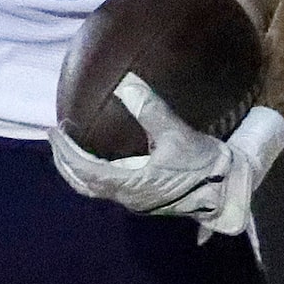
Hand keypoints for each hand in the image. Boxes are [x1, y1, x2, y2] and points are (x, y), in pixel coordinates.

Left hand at [51, 76, 283, 235]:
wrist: (227, 192)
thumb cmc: (203, 165)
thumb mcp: (177, 134)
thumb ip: (150, 109)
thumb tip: (127, 84)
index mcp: (129, 184)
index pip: (84, 170)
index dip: (66, 152)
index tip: (55, 131)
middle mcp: (126, 196)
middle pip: (82, 184)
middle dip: (64, 162)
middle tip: (56, 138)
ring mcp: (135, 199)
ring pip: (94, 188)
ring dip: (77, 170)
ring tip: (69, 148)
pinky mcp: (145, 197)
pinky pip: (108, 187)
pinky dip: (93, 173)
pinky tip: (98, 159)